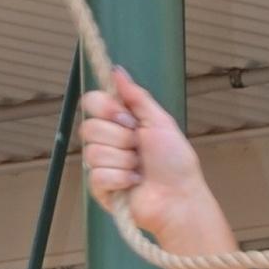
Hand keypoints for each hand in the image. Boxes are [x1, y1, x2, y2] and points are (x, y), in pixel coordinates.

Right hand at [79, 67, 226, 256]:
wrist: (179, 197)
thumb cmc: (175, 162)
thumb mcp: (160, 121)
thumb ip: (136, 97)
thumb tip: (117, 71)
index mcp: (119, 122)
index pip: (91, 102)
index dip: (107, 109)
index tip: (128, 119)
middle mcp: (107, 141)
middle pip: (89, 128)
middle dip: (121, 138)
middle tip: (140, 148)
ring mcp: (102, 165)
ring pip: (93, 153)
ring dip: (124, 160)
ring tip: (139, 168)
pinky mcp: (100, 188)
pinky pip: (97, 175)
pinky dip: (120, 179)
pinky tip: (133, 183)